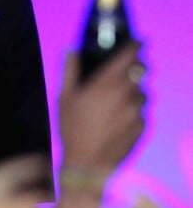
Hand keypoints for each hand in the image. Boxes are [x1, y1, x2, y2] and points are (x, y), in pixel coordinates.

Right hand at [58, 42, 145, 186]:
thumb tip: (71, 50)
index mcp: (106, 84)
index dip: (135, 45)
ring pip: (143, 93)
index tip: (137, 41)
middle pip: (141, 71)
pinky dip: (134, 111)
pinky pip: (142, 112)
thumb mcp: (64, 97)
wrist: (87, 165)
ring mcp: (136, 112)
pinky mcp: (142, 127)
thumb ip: (69, 70)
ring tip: (119, 99)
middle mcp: (125, 95)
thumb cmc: (72, 129)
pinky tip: (119, 118)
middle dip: (136, 66)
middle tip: (127, 69)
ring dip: (135, 91)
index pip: (130, 56)